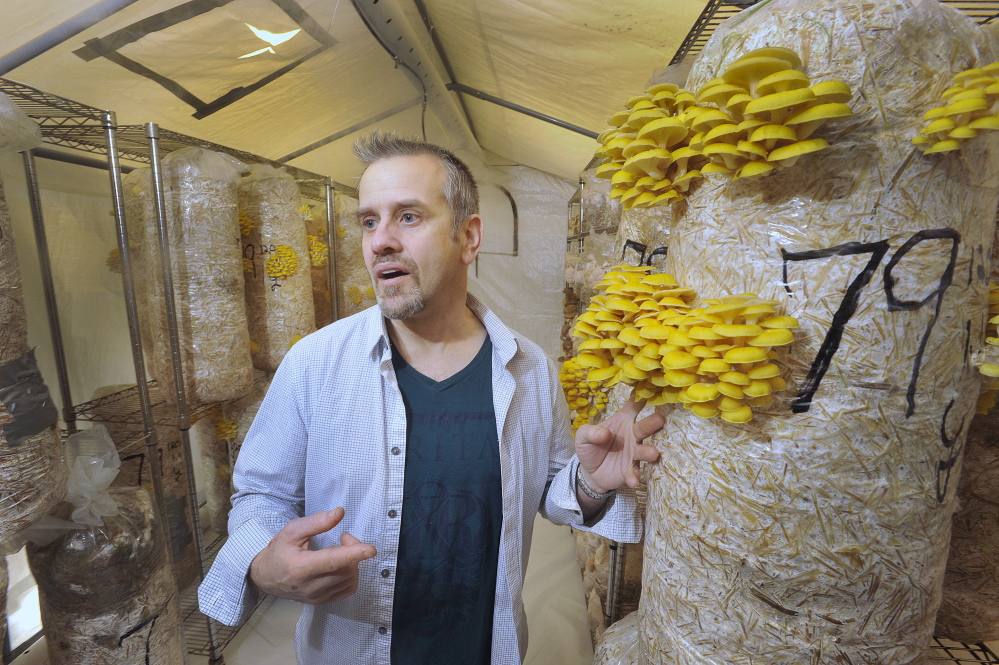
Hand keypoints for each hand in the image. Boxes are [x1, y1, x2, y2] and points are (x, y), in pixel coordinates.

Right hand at [249, 507, 375, 604]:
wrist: (265, 576)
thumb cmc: (279, 550)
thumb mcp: (292, 530)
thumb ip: (317, 522)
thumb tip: (339, 513)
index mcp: (300, 568)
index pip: (332, 561)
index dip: (353, 554)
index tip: (370, 550)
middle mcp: (310, 587)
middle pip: (345, 569)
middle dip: (353, 549)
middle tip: (344, 537)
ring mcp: (316, 597)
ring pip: (349, 579)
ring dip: (352, 562)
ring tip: (340, 549)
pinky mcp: (322, 602)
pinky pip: (348, 589)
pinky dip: (351, 574)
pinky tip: (341, 565)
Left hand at [575, 396, 663, 493]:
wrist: (590, 472)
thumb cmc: (591, 446)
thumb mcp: (583, 436)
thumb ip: (590, 432)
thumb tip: (605, 433)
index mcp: (622, 420)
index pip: (634, 405)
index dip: (642, 397)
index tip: (652, 390)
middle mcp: (632, 434)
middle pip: (644, 427)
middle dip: (652, 423)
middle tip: (660, 419)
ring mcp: (633, 453)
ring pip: (643, 450)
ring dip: (648, 452)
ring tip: (653, 453)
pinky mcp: (630, 470)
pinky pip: (634, 472)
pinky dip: (634, 476)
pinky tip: (633, 481)